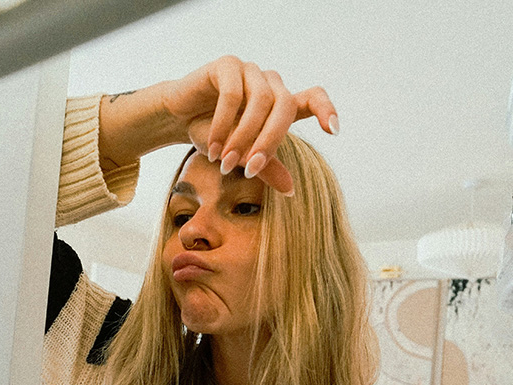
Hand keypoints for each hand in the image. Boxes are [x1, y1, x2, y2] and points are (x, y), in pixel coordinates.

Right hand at [162, 56, 338, 193]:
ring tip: (224, 162)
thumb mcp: (241, 156)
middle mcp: (269, 84)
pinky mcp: (227, 65)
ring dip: (243, 136)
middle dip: (270, 141)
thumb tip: (290, 190)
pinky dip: (223, 124)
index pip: (312, 99)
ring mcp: (250, 71)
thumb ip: (266, 168)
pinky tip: (211, 146)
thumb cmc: (215, 136)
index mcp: (280, 103)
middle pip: (286, 105)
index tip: (333, 131)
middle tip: (250, 170)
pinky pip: (232, 94)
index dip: (326, 110)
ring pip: (261, 100)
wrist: (178, 118)